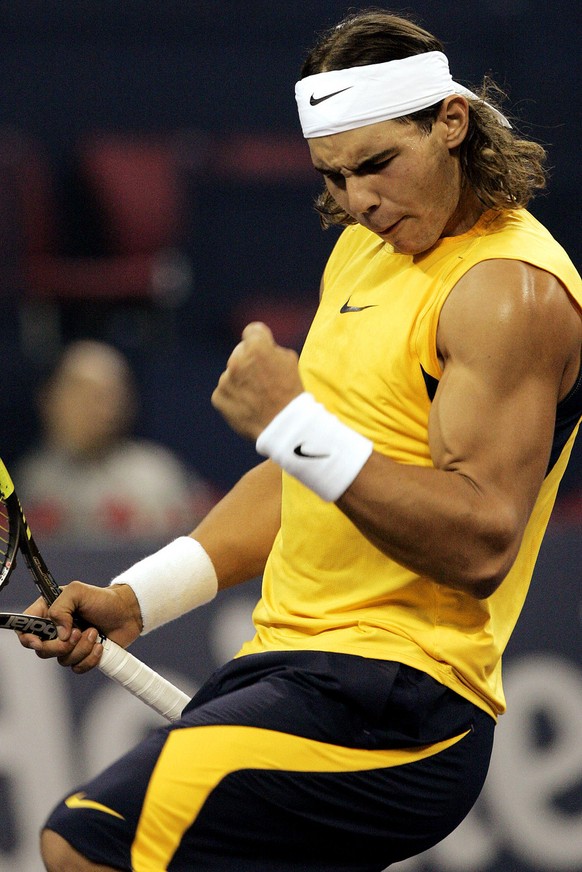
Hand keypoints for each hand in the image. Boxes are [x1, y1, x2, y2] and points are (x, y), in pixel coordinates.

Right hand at [18, 582, 142, 673]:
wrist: (128, 612)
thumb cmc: (103, 599)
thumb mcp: (77, 592)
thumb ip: (61, 608)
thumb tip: (60, 635)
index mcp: (48, 612)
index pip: (25, 629)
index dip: (27, 638)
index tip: (39, 641)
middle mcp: (55, 630)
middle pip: (42, 650)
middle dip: (61, 645)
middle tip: (78, 632)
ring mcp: (69, 645)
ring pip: (62, 660)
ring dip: (81, 648)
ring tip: (94, 631)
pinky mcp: (82, 656)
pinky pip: (77, 668)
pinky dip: (89, 659)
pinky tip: (99, 645)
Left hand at [212, 322, 303, 439]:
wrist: (283, 427)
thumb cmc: (291, 393)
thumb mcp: (290, 360)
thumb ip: (271, 348)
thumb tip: (259, 345)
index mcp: (256, 347)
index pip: (252, 331)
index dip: (260, 340)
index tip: (263, 351)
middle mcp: (237, 360)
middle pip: (240, 353)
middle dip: (249, 362)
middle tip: (263, 381)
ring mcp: (225, 380)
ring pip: (232, 374)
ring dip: (241, 381)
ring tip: (258, 397)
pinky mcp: (218, 397)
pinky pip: (225, 391)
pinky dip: (234, 397)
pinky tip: (248, 406)